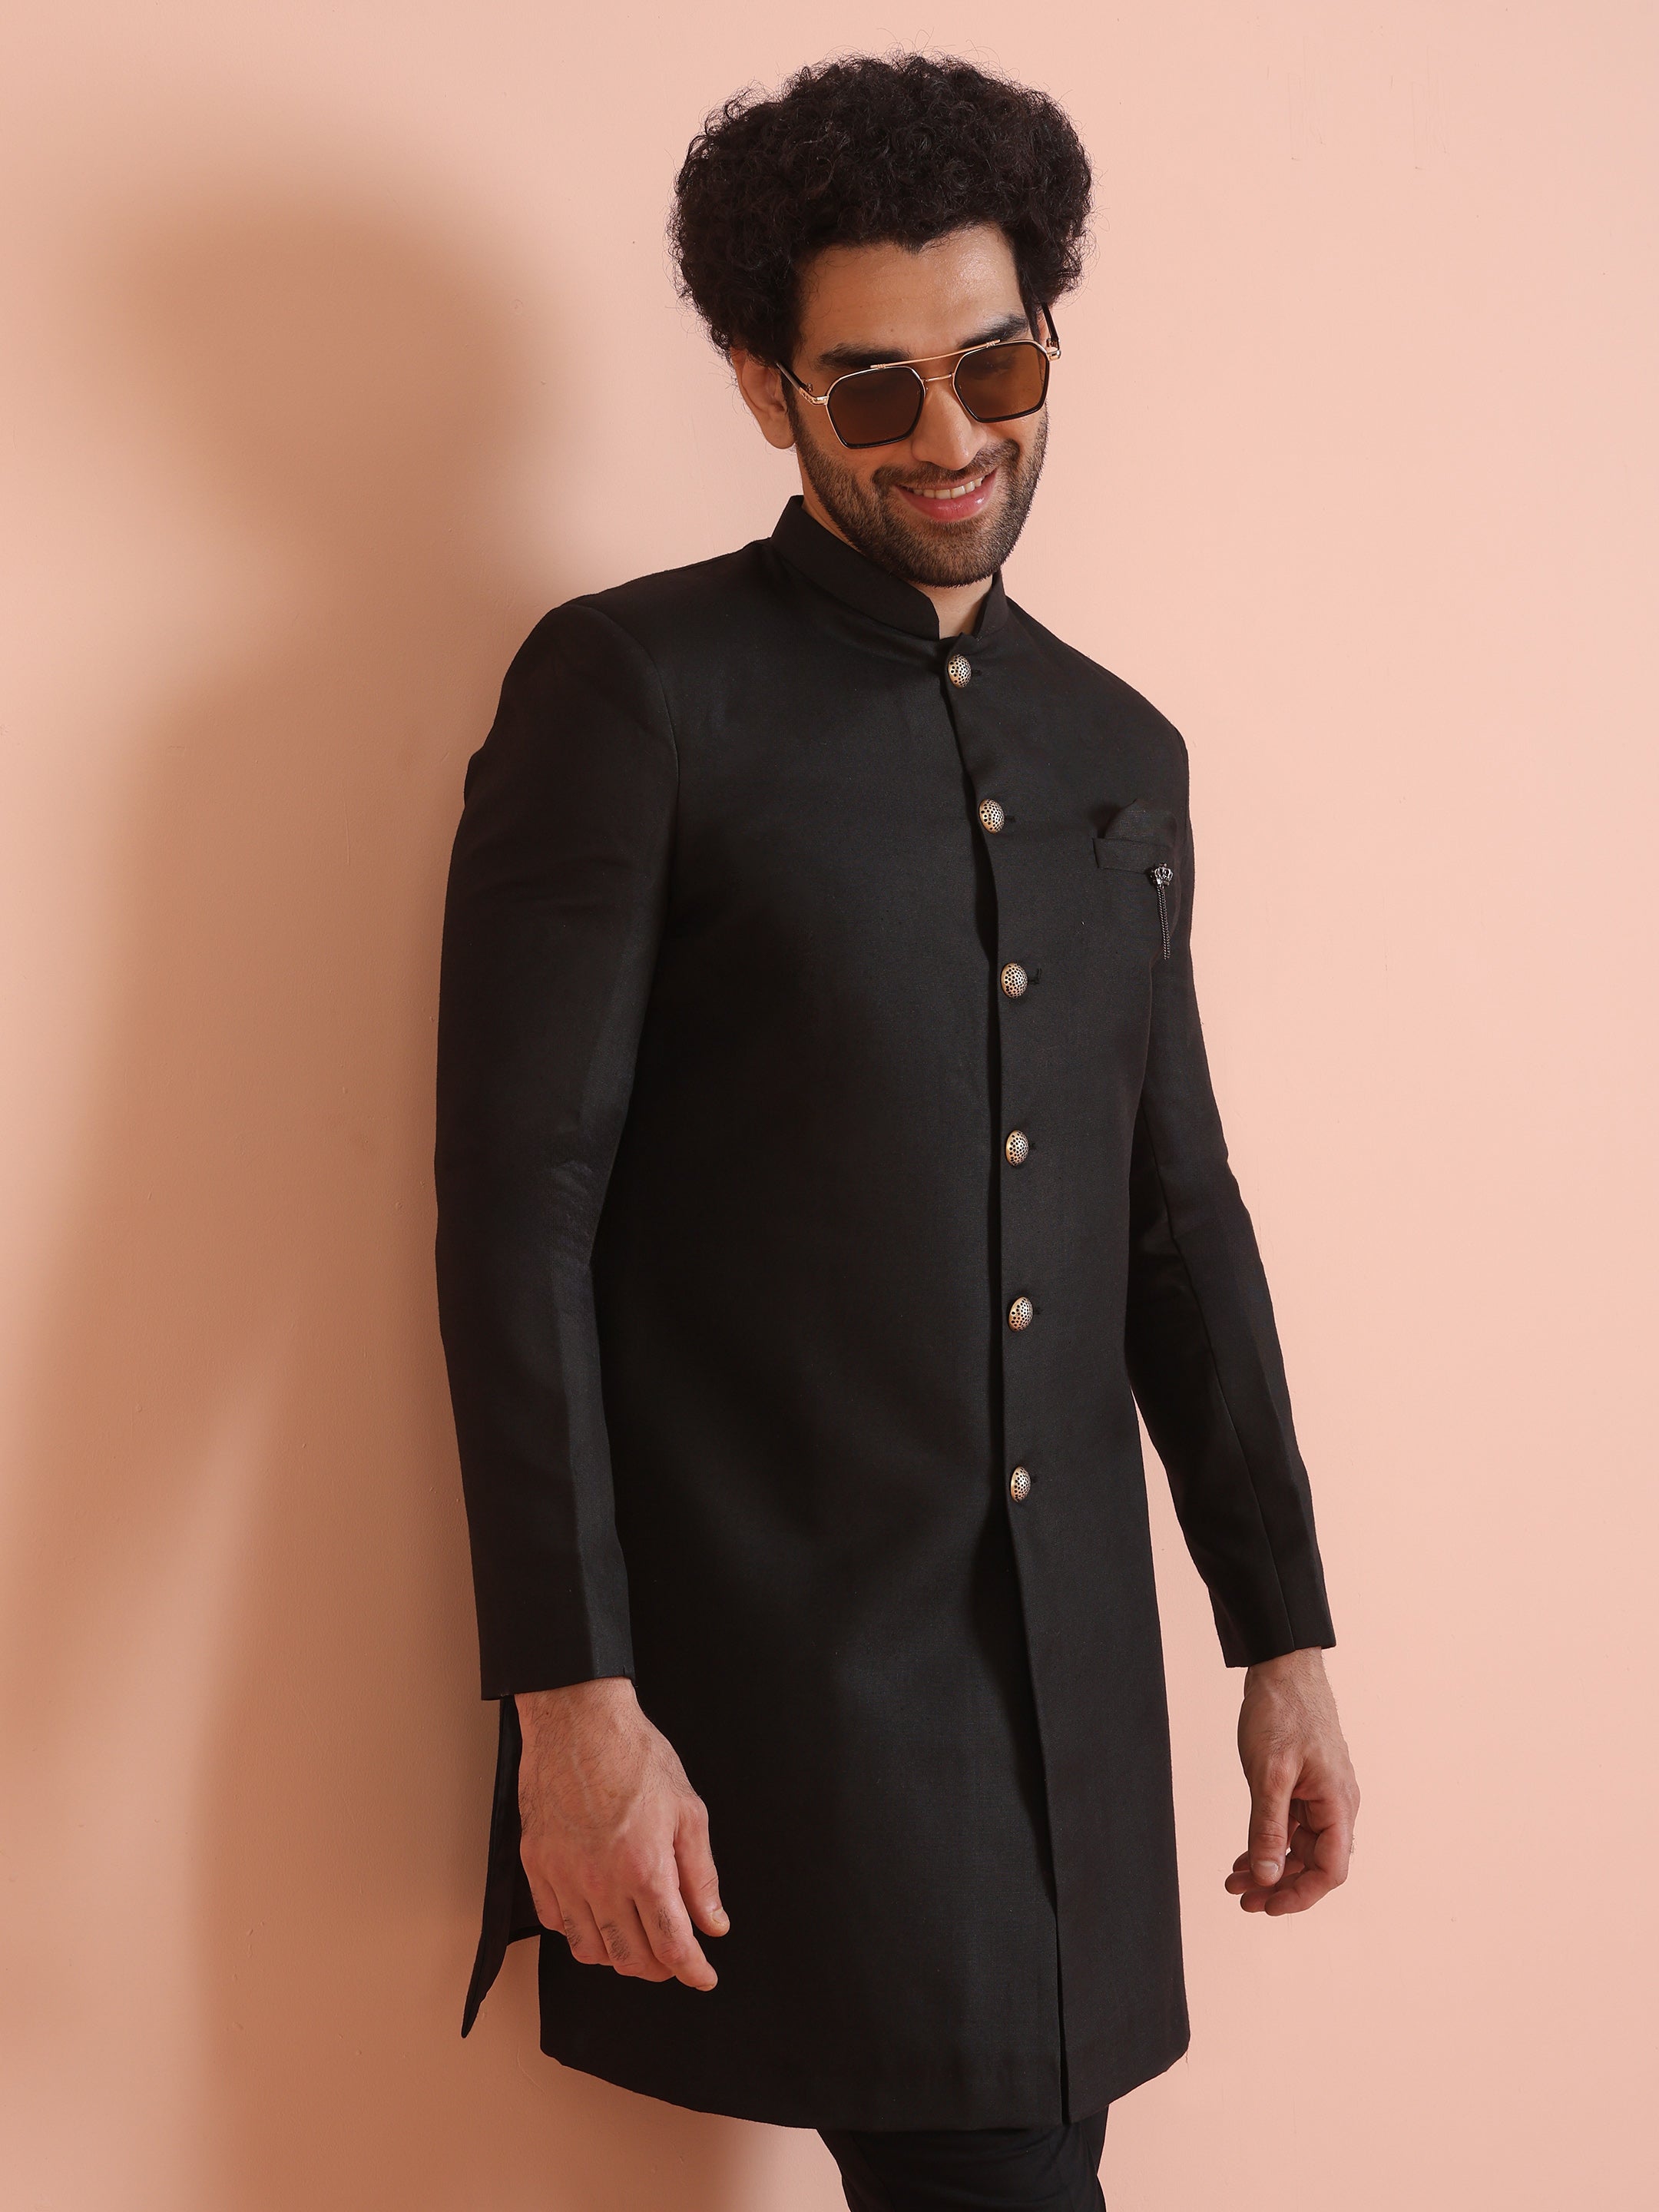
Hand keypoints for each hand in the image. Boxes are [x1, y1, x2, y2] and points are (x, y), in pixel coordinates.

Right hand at [515, 1677, 727, 1988]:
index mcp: (644, 1868)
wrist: (577, 1721)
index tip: (703, 1977)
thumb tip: (713, 1922)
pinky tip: (598, 1916)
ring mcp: (563, 1877)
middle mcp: (600, 1882)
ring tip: (639, 1940)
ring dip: (620, 1956)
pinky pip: (556, 1923)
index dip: (692, 1970)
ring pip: (591, 1950)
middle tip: (676, 1957)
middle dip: (660, 1968)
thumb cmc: (635, 1756)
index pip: (672, 1945)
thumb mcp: (687, 1810)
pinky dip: (581, 1932)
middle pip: (631, 1958)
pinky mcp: (536, 1867)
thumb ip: (700, 1874)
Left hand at [1226, 1647, 1358, 1915]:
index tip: (1266, 1905)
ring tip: (1235, 1879)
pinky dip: (1269, 1842)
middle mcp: (1336, 1805)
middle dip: (1278, 1884)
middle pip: (1314, 1864)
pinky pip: (1292, 1826)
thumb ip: (1268, 1828)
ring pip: (1300, 1847)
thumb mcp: (1269, 1774)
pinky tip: (1245, 1855)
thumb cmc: (1282, 1712)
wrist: (1282, 1668)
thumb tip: (1268, 1877)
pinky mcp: (1306, 1785)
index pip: (1330, 1870)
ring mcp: (1321, 1795)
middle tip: (1240, 1896)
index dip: (1300, 1895)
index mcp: (1338, 1805)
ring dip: (1270, 1866)